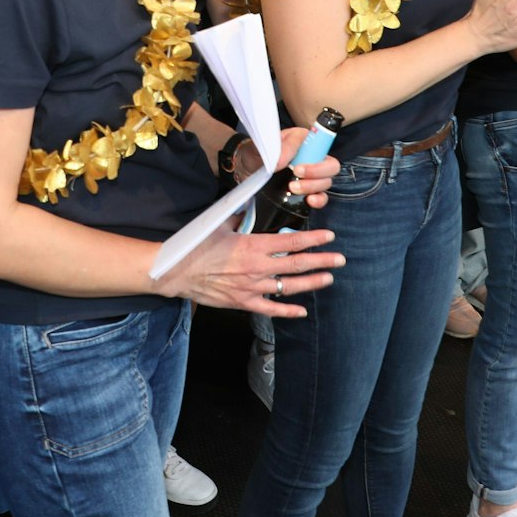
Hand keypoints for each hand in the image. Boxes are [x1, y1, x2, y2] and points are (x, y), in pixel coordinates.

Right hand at [152, 220, 343, 317]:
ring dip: (312, 283)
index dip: (313, 239)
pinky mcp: (243, 302)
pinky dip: (288, 311)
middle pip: (297, 264)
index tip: (328, 236)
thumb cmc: (196, 246)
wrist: (177, 272)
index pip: (291, 241)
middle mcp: (257, 267)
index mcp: (253, 245)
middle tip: (339, 259)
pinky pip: (271, 310)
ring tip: (329, 279)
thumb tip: (248, 204)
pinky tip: (302, 311)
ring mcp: (252, 287)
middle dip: (322, 261)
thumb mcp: (219, 224)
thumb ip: (239, 215)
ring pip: (289, 286)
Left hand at [232, 126, 342, 201]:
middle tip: (296, 177)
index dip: (316, 157)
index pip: (324, 145)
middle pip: (331, 166)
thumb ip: (280, 148)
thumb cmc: (258, 152)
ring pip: (326, 182)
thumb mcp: (265, 144)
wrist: (247, 167)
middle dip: (316, 174)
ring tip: (292, 188)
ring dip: (312, 188)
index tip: (297, 168)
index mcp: (305, 140)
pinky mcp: (308, 191)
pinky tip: (309, 201)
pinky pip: (321, 196)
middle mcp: (313, 157)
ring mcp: (312, 175)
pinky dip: (318, 200)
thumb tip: (284, 162)